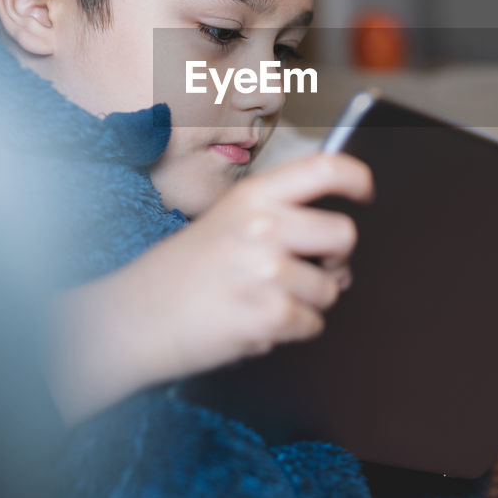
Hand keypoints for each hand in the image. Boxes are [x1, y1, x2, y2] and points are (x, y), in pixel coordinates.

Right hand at [49, 152, 372, 423]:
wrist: (132, 318)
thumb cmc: (178, 273)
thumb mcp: (223, 222)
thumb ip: (276, 220)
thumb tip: (336, 246)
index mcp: (253, 196)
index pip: (324, 167)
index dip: (356, 177)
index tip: (365, 192)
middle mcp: (264, 225)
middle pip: (344, 234)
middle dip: (336, 258)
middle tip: (310, 269)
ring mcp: (267, 269)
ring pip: (330, 288)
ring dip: (305, 302)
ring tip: (261, 300)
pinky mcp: (269, 313)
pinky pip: (312, 324)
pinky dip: (289, 330)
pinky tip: (253, 321)